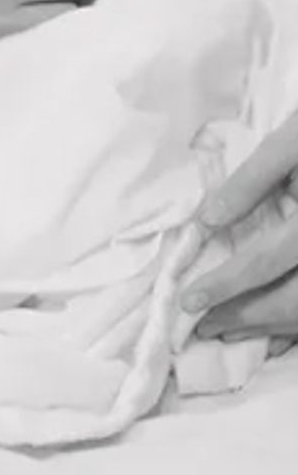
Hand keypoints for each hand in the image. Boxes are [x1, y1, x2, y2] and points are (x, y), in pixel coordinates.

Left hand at [181, 109, 297, 343]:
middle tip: (202, 327)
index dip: (226, 286)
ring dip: (271, 328)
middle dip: (245, 318)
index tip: (189, 300)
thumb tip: (208, 220)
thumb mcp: (291, 142)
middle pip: (293, 302)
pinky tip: (274, 332)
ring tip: (229, 330)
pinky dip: (297, 326)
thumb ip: (252, 181)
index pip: (265, 264)